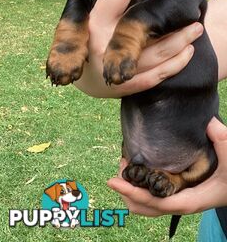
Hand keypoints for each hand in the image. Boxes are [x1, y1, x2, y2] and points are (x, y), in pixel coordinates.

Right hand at [74, 0, 202, 97]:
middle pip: (145, 28)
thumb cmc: (92, 38)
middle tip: (195, 12)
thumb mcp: (93, 16)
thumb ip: (112, 1)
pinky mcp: (124, 86)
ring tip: (196, 30)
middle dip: (172, 21)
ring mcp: (113, 68)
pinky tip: (187, 52)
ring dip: (181, 41)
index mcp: (93, 20)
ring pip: (156, 53)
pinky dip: (176, 64)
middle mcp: (102, 43)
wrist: (82, 78)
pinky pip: (157, 75)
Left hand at [107, 118, 226, 214]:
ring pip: (150, 205)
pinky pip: (155, 196)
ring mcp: (180, 199)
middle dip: (128, 194)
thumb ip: (221, 140)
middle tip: (115, 173)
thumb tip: (209, 122)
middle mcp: (183, 203)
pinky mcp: (180, 192)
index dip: (134, 194)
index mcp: (192, 199)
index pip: (157, 203)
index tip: (115, 182)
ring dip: (133, 192)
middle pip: (147, 208)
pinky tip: (138, 171)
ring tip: (124, 168)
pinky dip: (142, 188)